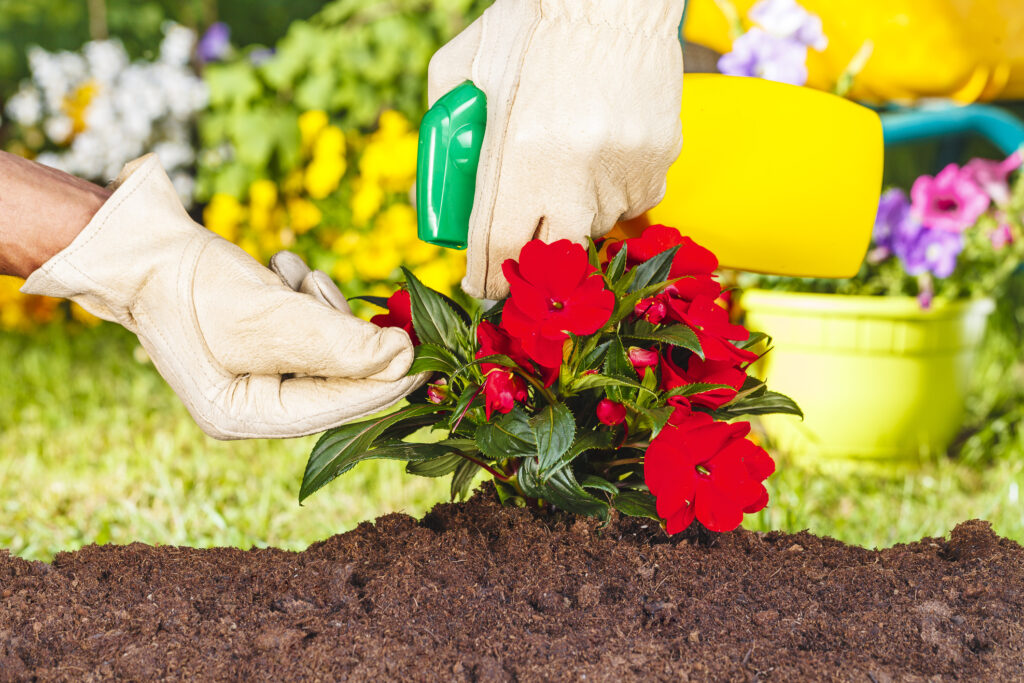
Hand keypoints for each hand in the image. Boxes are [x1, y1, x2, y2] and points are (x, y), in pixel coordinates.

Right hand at [21, 155, 422, 439]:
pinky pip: (305, 324)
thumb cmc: (192, 283)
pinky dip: (302, 294)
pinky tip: (279, 270)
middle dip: (340, 330)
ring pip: (325, 345)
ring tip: (288, 275)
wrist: (139, 243)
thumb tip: (402, 358)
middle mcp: (252, 403)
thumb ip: (339, 343)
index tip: (428, 360)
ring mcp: (257, 371)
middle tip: (320, 289)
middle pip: (334, 377)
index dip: (385, 385)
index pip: (335, 409)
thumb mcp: (271, 314)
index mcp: (244, 416)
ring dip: (319, 303)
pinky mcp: (261, 339)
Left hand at [429, 0, 685, 298]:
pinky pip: (631, 199)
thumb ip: (442, 128)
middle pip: (550, 253)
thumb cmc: (527, 26)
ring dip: (574, 210)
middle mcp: (574, 172)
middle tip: (523, 236)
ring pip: (594, 225)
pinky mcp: (658, 161)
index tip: (483, 286)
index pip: (499, 246)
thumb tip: (438, 188)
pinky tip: (601, 148)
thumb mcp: (463, 69)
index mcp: (519, 150)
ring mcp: (622, 169)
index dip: (488, 277)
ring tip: (566, 157)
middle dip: (533, 255)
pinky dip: (612, 188)